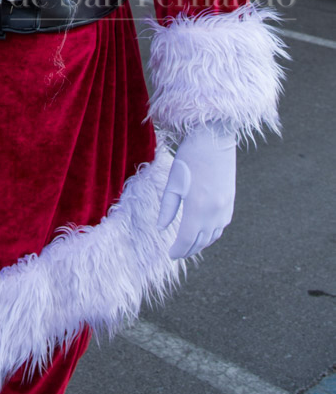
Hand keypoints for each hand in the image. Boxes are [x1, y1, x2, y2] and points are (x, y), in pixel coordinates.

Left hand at [157, 122, 235, 258]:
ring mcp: (225, 207)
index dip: (178, 249)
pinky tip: (204, 232)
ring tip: (189, 246)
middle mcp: (214, 211)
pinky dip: (212, 234)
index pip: (187, 239)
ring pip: (213, 236)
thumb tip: (162, 228)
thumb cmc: (190, 156)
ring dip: (201, 244)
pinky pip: (222, 226)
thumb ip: (168, 207)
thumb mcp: (173, 181)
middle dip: (188, 250)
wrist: (214, 138)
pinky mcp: (231, 201)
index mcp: (197, 207)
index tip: (170, 254)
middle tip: (177, 253)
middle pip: (201, 241)